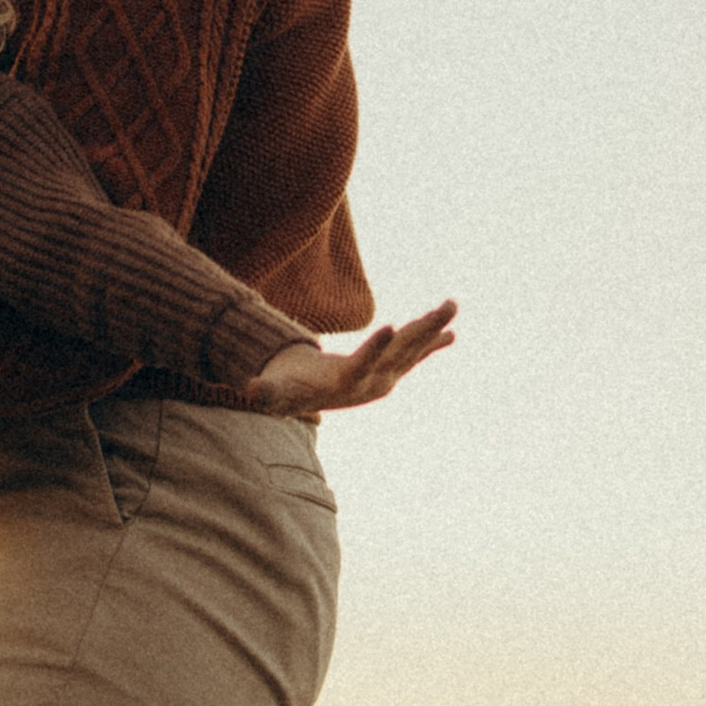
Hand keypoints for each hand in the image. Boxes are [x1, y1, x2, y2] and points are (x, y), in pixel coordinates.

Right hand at [248, 300, 458, 414]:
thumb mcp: (277, 391)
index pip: (363, 365)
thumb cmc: (290, 390)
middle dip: (423, 329)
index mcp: (347, 384)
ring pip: (412, 349)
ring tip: (453, 305)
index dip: (374, 348)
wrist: (309, 400)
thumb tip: (252, 390)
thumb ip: (267, 392)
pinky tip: (451, 332)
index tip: (390, 326)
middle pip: (401, 353)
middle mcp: (373, 381)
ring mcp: (384, 376)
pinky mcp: (388, 369)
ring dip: (433, 327)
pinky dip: (430, 341)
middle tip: (448, 308)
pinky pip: (413, 353)